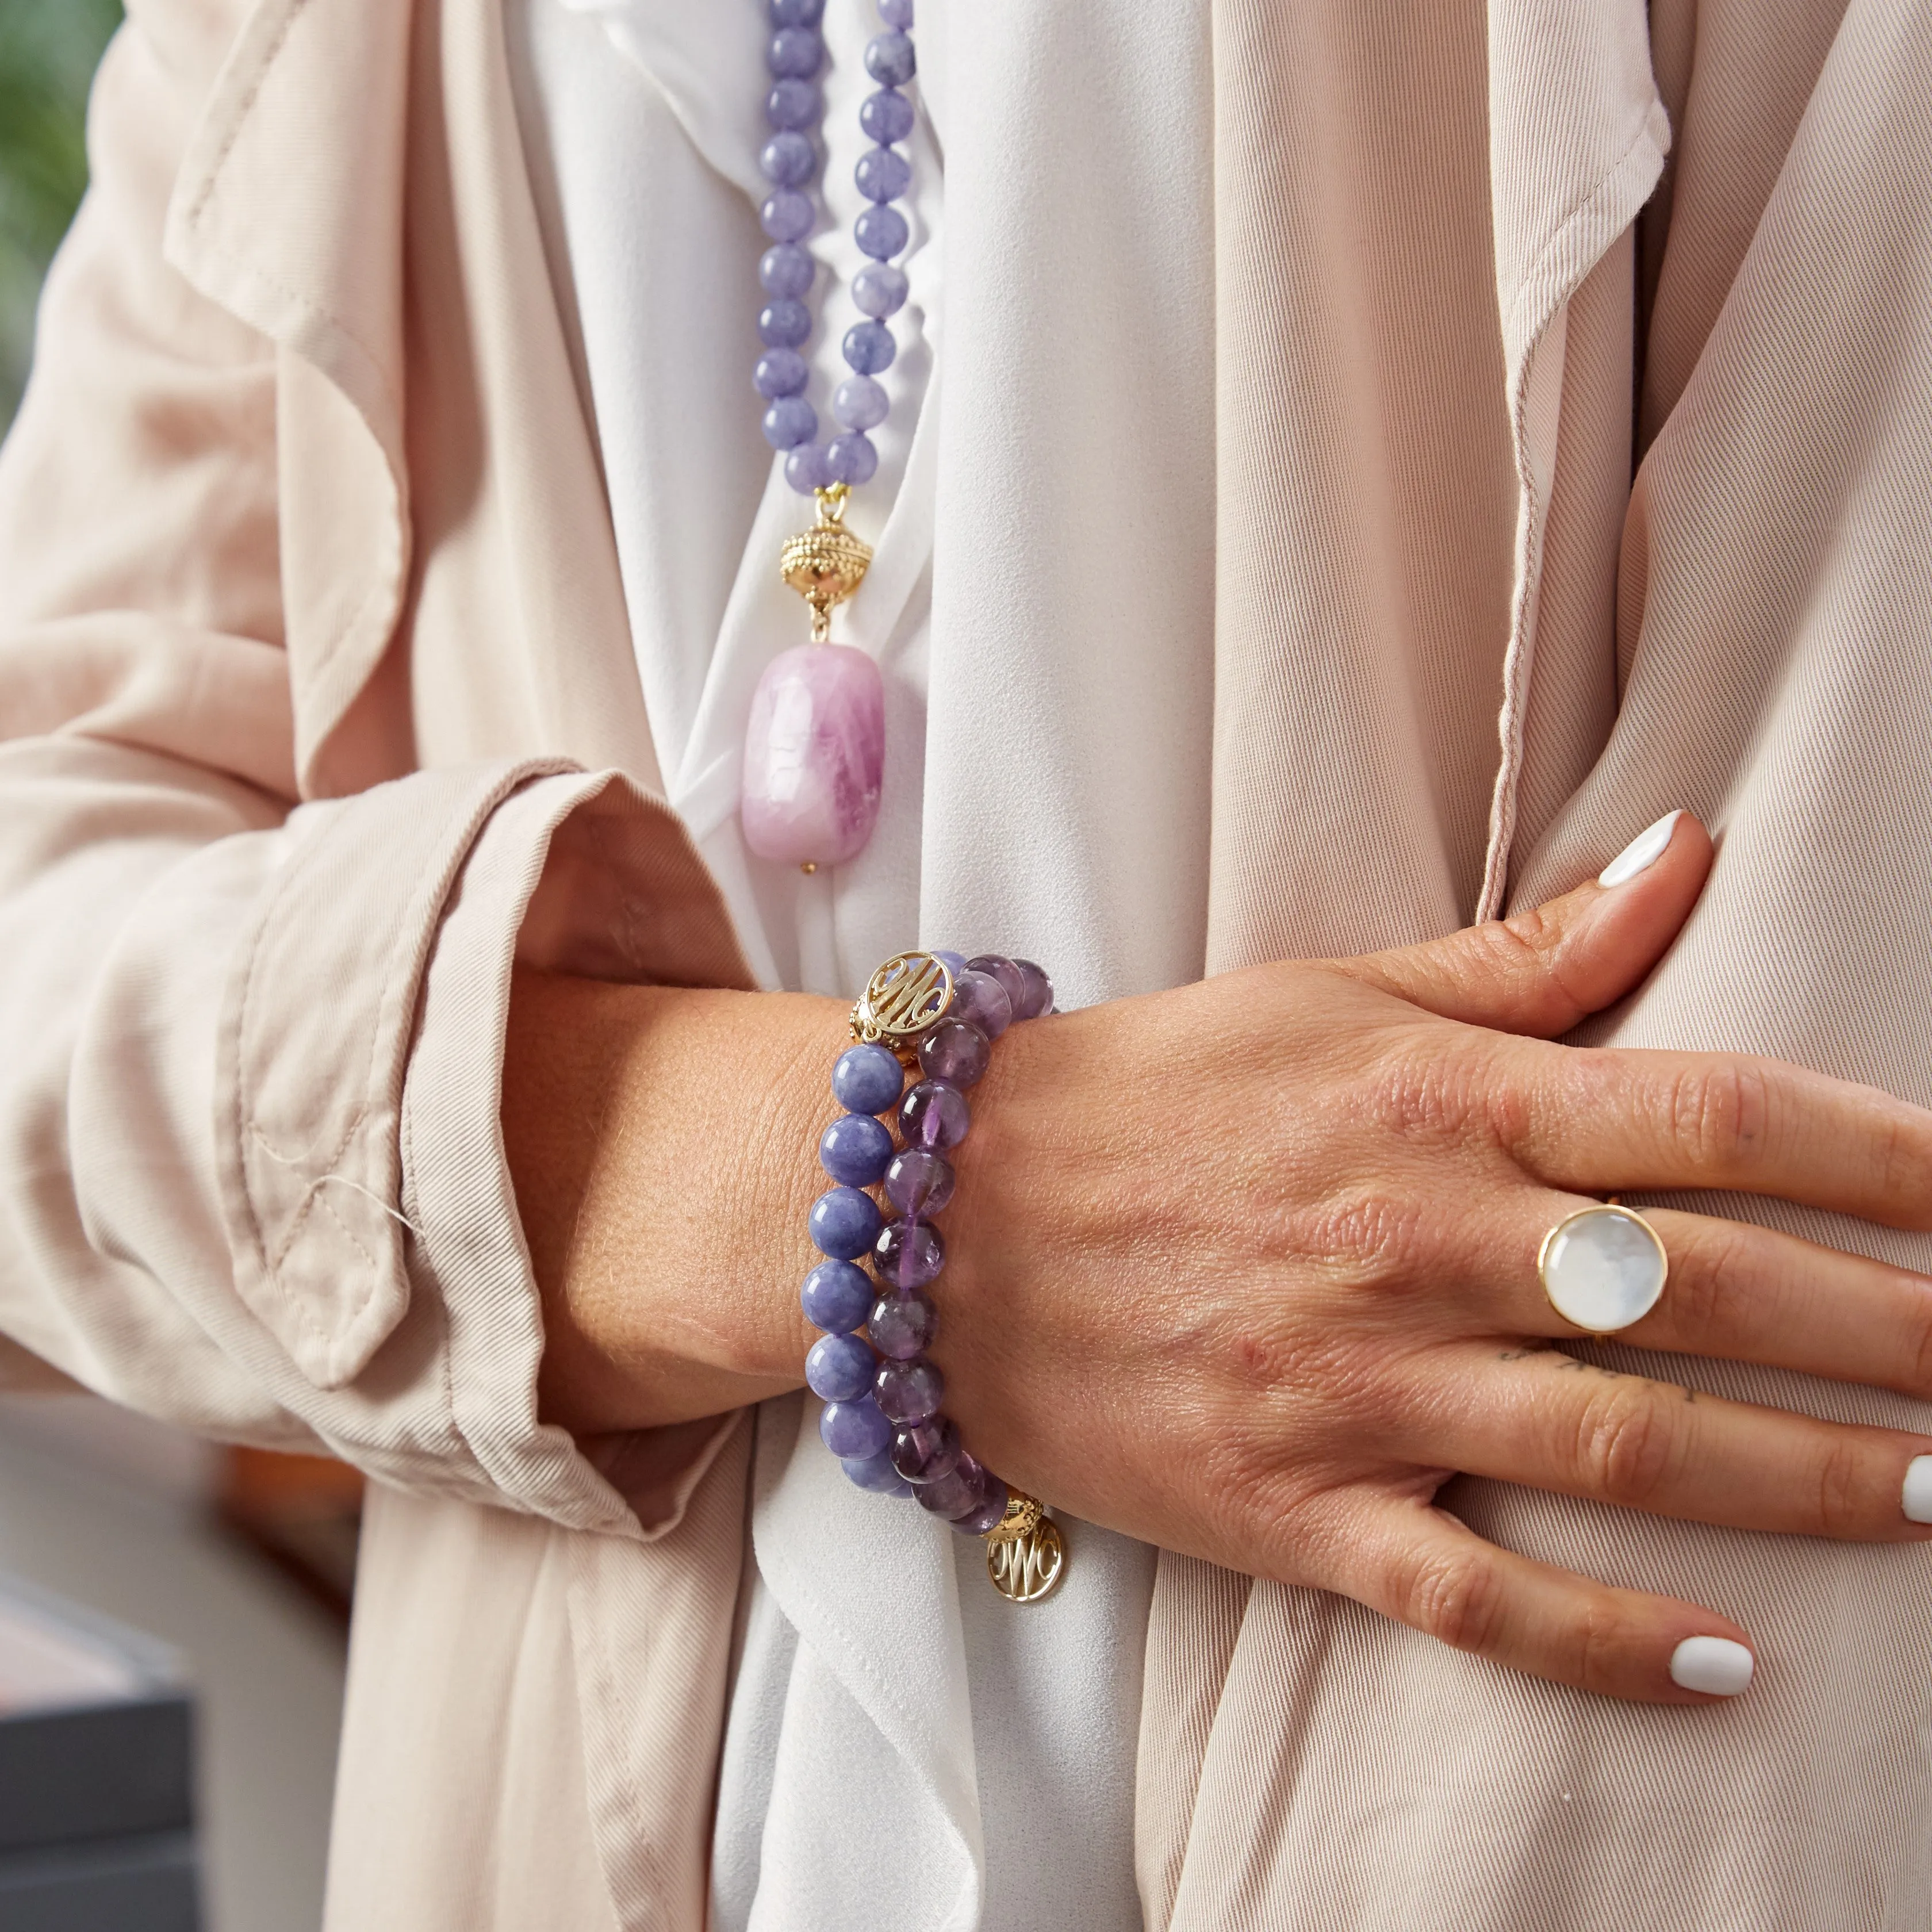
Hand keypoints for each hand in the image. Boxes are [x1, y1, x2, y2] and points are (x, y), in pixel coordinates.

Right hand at [937, 813, 1931, 1702]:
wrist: (934, 1216)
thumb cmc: (1147, 1089)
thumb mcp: (1331, 990)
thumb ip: (1528, 952)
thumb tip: (1694, 851)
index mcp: (1430, 1101)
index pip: (1705, 1116)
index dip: (1877, 1156)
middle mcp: (1413, 1240)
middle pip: (1703, 1289)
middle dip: (1887, 1330)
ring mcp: (1352, 1382)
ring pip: (1621, 1443)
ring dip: (1798, 1479)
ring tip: (1931, 1495)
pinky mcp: (1287, 1501)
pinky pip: (1471, 1588)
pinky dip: (1604, 1637)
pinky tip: (1728, 1663)